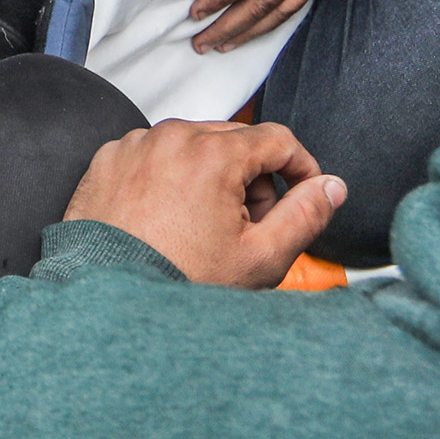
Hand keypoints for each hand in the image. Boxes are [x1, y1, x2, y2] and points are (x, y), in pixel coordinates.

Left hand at [63, 120, 345, 286]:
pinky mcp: (107, 160)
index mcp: (212, 152)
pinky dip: (169, 179)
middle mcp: (171, 136)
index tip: (304, 194)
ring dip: (211, 177)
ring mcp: (134, 145)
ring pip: (193, 146)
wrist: (107, 302)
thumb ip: (305, 215)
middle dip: (253, 179)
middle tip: (248, 228)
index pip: (278, 139)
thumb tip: (332, 187)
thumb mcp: (259, 258)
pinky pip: (154, 156)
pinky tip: (167, 221)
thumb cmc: (178, 281)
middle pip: (236, 141)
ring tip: (204, 229)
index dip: (301, 168)